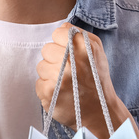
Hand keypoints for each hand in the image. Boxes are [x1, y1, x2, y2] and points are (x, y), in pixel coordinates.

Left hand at [34, 23, 120, 138]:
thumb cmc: (97, 79)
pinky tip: (61, 93)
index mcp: (83, 47)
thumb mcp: (97, 51)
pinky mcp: (49, 93)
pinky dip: (48, 89)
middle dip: (55, 59)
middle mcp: (70, 61)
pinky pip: (38, 83)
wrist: (100, 112)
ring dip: (50, 74)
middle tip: (69, 71)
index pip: (57, 33)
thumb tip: (60, 27)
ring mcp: (58, 78)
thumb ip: (79, 35)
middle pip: (46, 49)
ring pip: (40, 66)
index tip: (71, 54)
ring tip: (66, 83)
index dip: (62, 43)